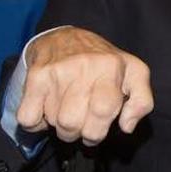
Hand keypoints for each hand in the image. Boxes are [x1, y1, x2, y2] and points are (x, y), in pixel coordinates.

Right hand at [16, 27, 152, 145]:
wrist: (66, 38)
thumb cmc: (105, 63)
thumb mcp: (134, 75)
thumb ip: (142, 102)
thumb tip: (127, 126)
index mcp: (111, 68)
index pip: (103, 110)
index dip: (98, 131)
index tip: (96, 131)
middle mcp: (84, 67)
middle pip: (73, 123)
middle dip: (77, 133)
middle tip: (81, 123)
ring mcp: (57, 71)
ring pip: (54, 122)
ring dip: (60, 125)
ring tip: (67, 109)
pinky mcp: (35, 76)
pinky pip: (28, 118)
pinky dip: (36, 122)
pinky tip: (47, 108)